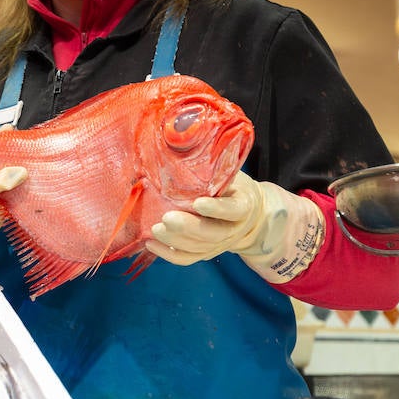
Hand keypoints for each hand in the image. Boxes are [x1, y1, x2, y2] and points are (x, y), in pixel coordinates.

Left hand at [144, 171, 325, 282]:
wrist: (248, 214)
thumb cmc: (231, 186)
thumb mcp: (230, 173)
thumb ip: (215, 167)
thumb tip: (186, 140)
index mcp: (243, 205)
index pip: (232, 209)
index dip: (217, 208)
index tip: (199, 202)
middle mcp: (233, 228)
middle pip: (212, 233)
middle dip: (188, 227)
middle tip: (166, 218)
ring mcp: (220, 243)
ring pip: (199, 248)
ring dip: (176, 240)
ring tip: (155, 229)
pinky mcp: (206, 252)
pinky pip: (187, 258)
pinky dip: (169, 254)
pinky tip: (151, 244)